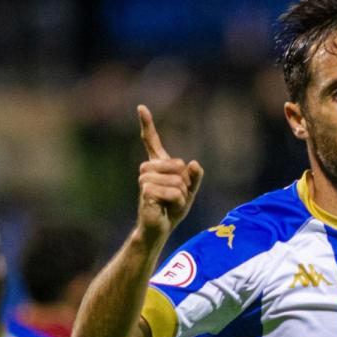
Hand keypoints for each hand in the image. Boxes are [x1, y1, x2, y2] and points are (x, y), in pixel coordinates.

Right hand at [136, 104, 203, 241]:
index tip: (141, 107)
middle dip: (184, 185)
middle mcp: (148, 169)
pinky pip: (174, 192)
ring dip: (181, 196)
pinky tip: (166, 208)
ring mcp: (145, 179)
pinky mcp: (146, 192)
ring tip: (169, 203)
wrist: (159, 228)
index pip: (151, 141)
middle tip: (174, 197)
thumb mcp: (189, 191)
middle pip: (179, 166)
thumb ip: (195, 177)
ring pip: (178, 181)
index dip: (147, 125)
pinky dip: (177, 203)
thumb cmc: (172, 209)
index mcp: (158, 165)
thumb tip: (193, 163)